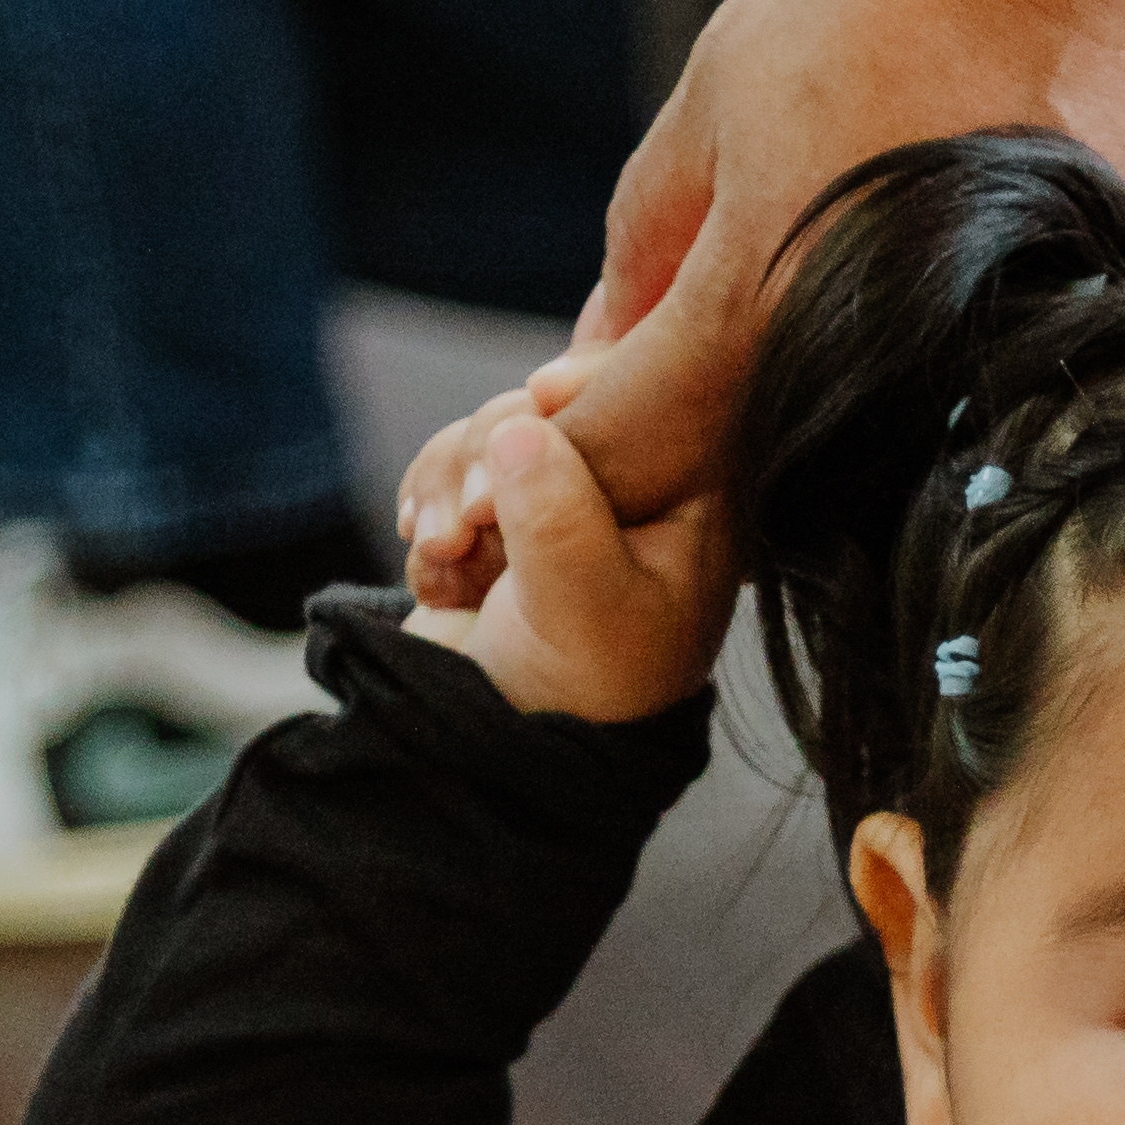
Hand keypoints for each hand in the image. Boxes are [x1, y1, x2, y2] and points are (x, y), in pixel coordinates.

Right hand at [398, 388, 732, 724]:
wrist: (499, 748)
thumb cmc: (577, 692)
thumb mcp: (584, 610)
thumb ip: (560, 518)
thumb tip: (520, 427)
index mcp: (694, 498)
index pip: (663, 387)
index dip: (596, 376)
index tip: (545, 395)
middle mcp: (634, 484)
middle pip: (559, 396)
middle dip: (498, 443)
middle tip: (474, 515)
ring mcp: (565, 491)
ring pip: (497, 424)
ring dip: (453, 480)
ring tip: (445, 548)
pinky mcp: (503, 508)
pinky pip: (453, 462)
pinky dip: (430, 502)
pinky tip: (434, 556)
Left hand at [542, 0, 1124, 522]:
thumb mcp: (729, 78)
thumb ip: (655, 233)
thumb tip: (597, 350)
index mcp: (767, 316)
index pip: (629, 451)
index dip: (584, 433)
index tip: (577, 397)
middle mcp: (886, 384)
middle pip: (765, 479)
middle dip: (716, 432)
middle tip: (739, 322)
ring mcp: (1007, 381)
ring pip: (895, 450)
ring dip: (853, 400)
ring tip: (879, 254)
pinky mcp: (1111, 353)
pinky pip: (1005, 395)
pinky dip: (972, 350)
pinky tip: (997, 239)